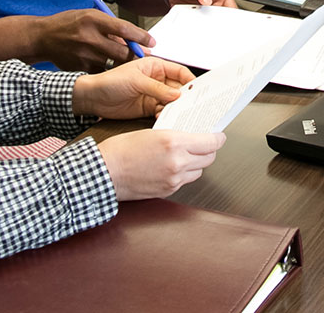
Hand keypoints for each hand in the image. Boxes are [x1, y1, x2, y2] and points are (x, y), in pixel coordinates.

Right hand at [32, 10, 154, 72]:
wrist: (43, 37)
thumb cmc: (68, 23)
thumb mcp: (89, 16)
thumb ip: (110, 26)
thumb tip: (132, 38)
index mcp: (93, 19)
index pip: (125, 29)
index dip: (142, 37)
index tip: (152, 42)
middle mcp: (89, 37)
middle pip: (123, 51)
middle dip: (136, 54)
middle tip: (142, 54)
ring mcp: (84, 55)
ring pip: (114, 64)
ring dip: (122, 63)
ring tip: (123, 59)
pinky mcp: (80, 68)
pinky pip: (102, 71)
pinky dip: (108, 70)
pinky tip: (106, 65)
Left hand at [73, 57, 195, 119]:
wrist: (93, 98)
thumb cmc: (109, 82)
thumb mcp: (135, 81)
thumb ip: (157, 88)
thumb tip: (177, 94)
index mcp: (155, 67)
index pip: (179, 72)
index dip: (189, 80)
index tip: (197, 90)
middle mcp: (157, 80)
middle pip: (178, 88)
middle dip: (185, 97)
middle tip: (192, 105)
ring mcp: (153, 95)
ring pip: (172, 102)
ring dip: (176, 108)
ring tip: (180, 114)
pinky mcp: (148, 108)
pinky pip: (163, 111)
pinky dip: (166, 115)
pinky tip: (165, 118)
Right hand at [98, 129, 225, 199]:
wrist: (104, 173)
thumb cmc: (121, 150)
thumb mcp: (151, 132)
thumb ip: (175, 136)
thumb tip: (190, 137)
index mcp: (174, 142)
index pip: (211, 142)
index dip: (218, 138)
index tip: (218, 136)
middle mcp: (178, 162)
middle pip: (209, 158)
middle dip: (208, 150)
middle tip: (203, 144)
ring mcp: (174, 179)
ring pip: (198, 171)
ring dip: (196, 163)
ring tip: (184, 155)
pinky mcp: (168, 191)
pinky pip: (185, 181)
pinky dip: (183, 174)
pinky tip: (171, 167)